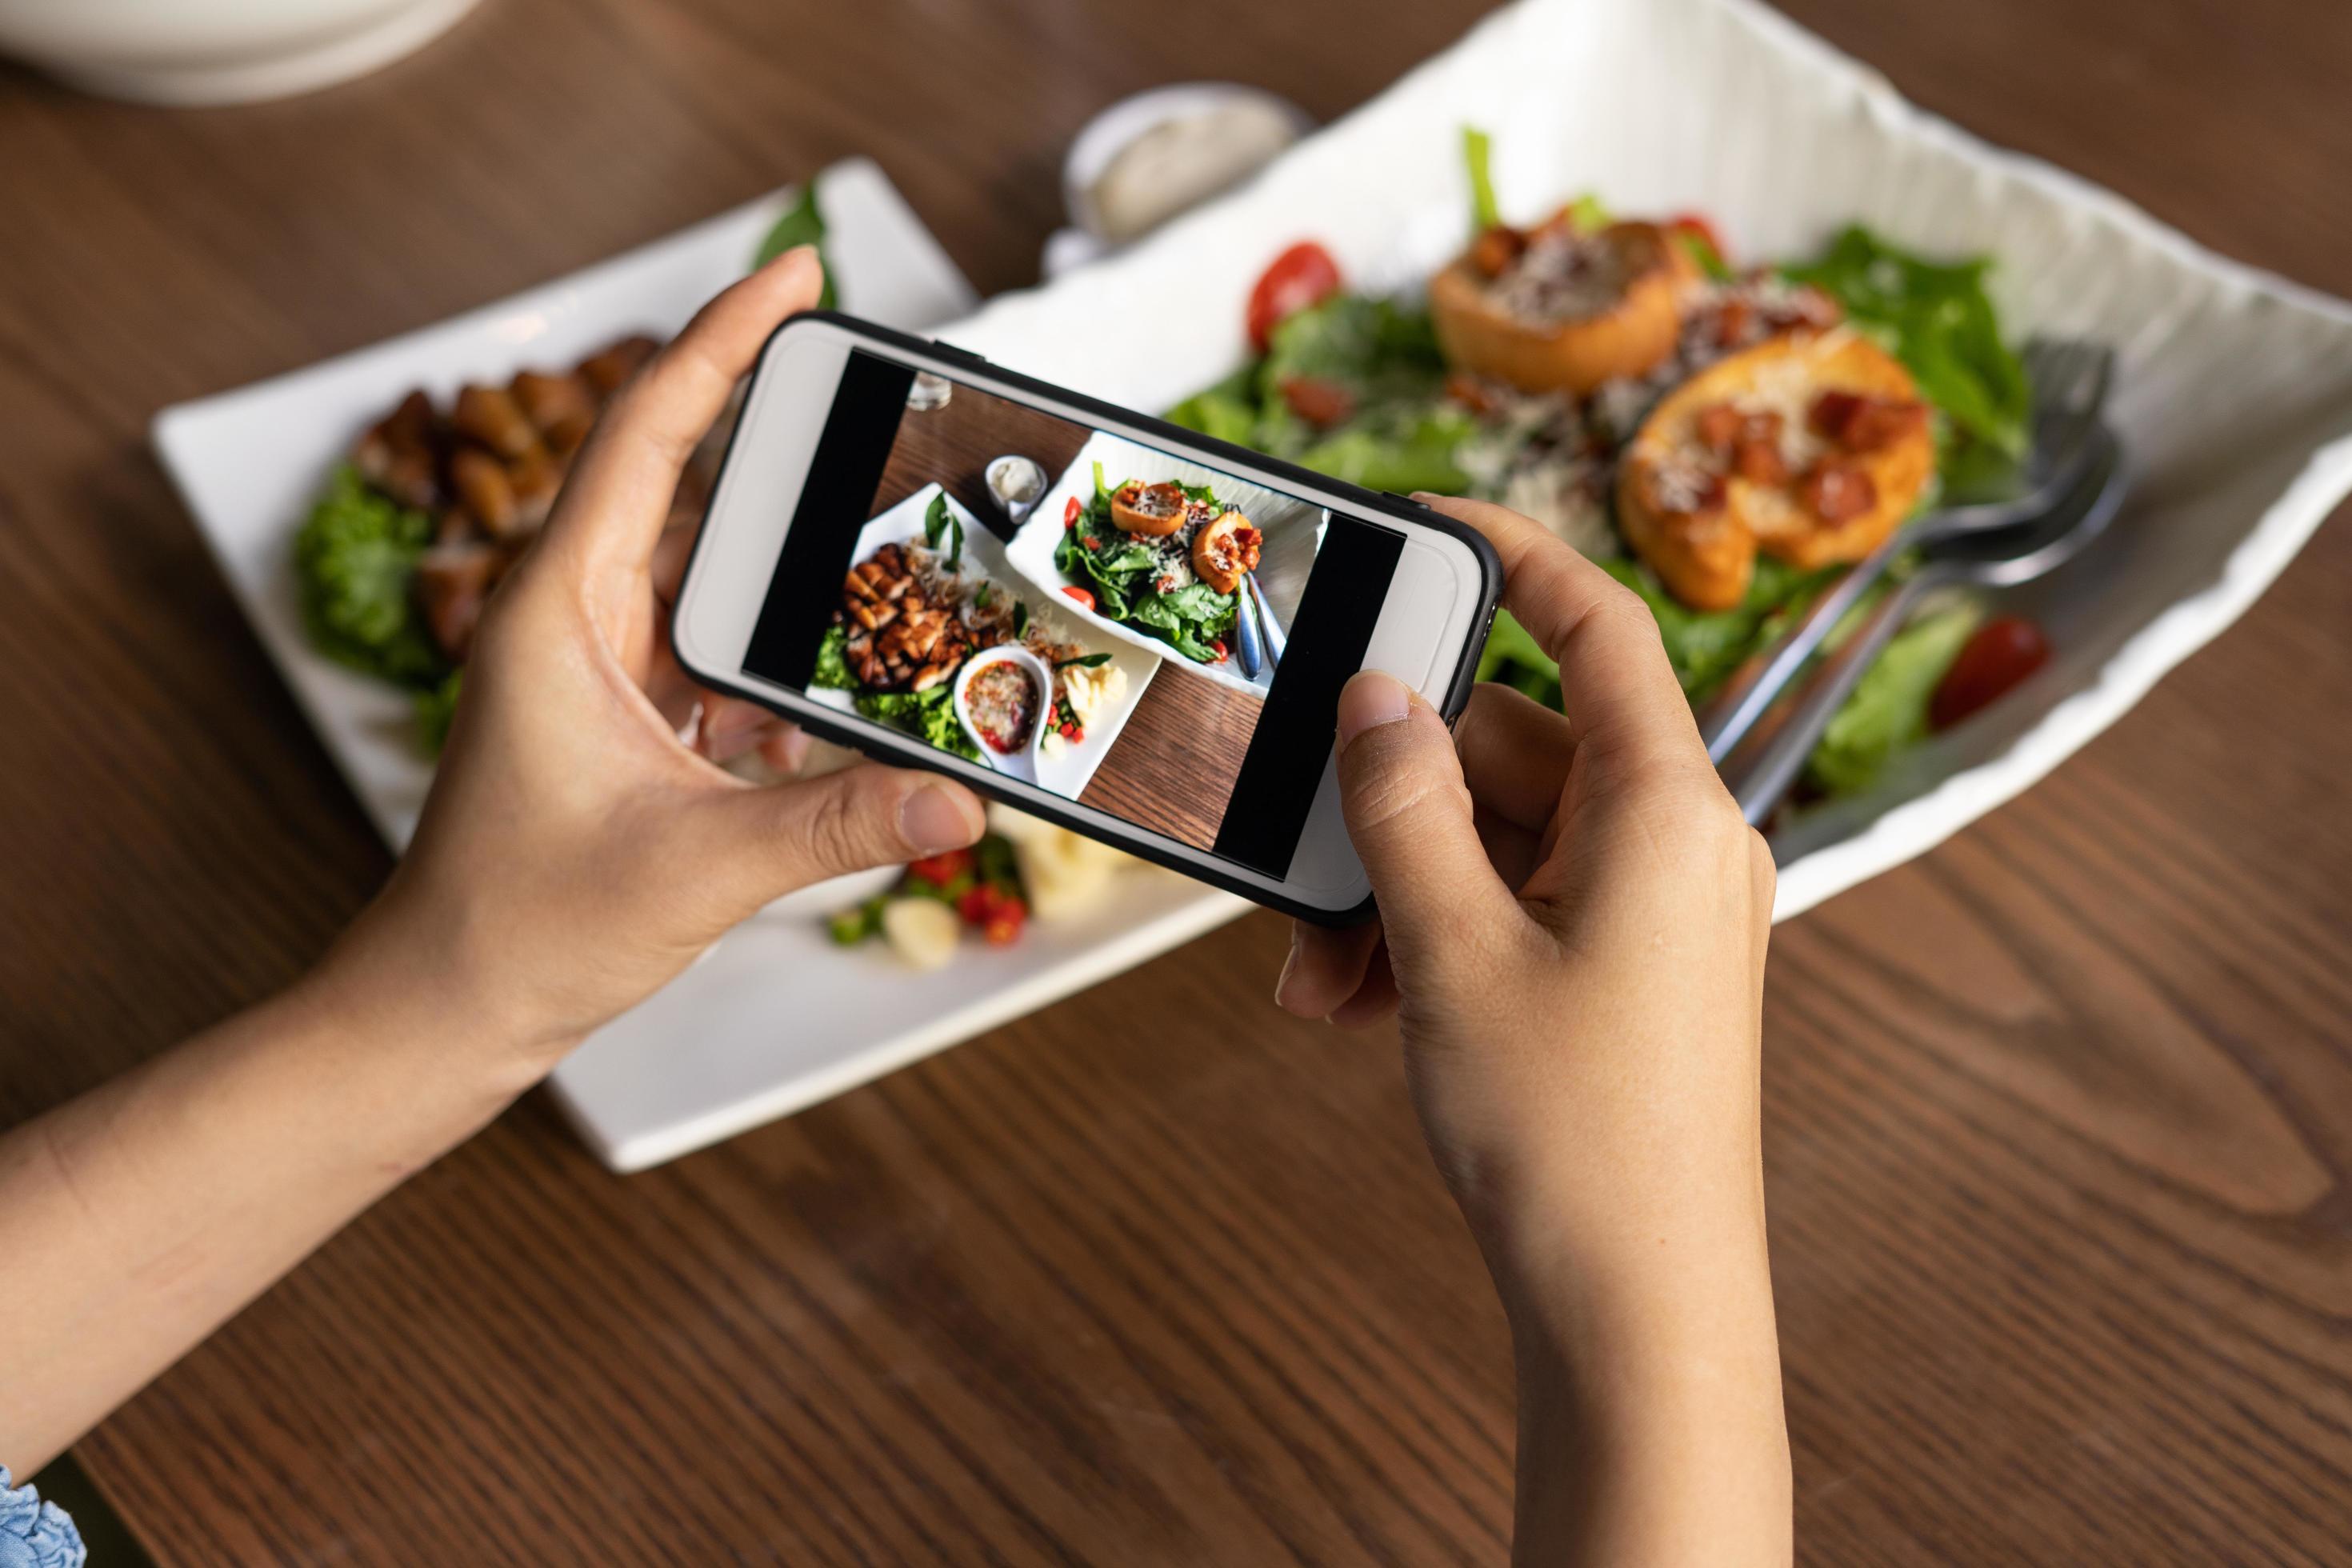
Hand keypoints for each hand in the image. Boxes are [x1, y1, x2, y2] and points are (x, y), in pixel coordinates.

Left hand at [338, 250, 984, 1065]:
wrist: (447, 1009)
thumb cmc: (518, 928)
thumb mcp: (696, 869)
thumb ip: (835, 824)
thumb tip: (959, 799)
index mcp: (558, 612)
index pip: (648, 433)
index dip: (722, 340)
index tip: (795, 273)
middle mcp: (575, 620)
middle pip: (690, 483)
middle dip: (784, 438)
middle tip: (878, 394)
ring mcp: (601, 668)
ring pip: (710, 572)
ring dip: (789, 561)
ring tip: (884, 550)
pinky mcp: (628, 719)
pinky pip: (718, 649)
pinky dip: (781, 654)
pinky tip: (840, 688)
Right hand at [1275, 495, 1787, 1563]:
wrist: (1638, 1312)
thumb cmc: (1575, 1138)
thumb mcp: (1454, 952)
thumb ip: (1406, 808)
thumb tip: (1377, 699)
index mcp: (1670, 811)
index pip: (1599, 626)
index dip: (1516, 554)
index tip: (1429, 519)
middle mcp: (1679, 845)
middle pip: (1518, 751)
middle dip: (1398, 803)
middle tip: (1309, 862)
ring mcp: (1657, 912)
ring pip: (1502, 841)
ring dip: (1400, 888)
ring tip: (1327, 980)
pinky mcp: (1629, 971)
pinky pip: (1518, 907)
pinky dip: (1440, 935)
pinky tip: (1365, 999)